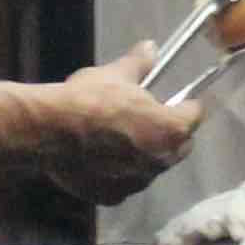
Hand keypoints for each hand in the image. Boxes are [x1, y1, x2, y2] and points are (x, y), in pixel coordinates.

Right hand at [36, 61, 203, 203]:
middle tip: (151, 118)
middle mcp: (160, 161)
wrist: (50, 131)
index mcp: (171, 129)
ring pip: (151, 166)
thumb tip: (151, 48)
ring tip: (122, 138)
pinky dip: (119, 172)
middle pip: (178, 147)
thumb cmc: (89, 100)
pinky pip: (124, 182)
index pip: (194, 116)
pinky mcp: (113, 196)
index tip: (182, 101)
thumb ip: (139, 63)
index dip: (188, 106)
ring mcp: (137, 182)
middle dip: (170, 134)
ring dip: (144, 154)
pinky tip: (102, 158)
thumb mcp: (116, 75)